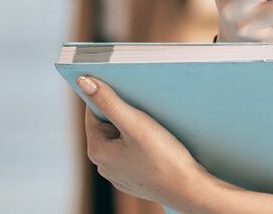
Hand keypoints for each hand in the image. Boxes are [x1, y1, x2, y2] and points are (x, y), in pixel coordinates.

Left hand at [79, 75, 207, 208]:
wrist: (189, 189)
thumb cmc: (163, 157)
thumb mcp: (135, 123)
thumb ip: (109, 101)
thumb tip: (84, 82)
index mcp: (97, 151)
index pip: (93, 112)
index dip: (108, 97)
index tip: (126, 89)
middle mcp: (103, 165)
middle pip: (107, 125)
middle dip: (123, 113)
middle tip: (144, 109)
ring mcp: (119, 174)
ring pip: (121, 140)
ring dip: (133, 129)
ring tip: (153, 127)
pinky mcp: (135, 179)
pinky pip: (132, 153)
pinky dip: (142, 144)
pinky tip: (158, 144)